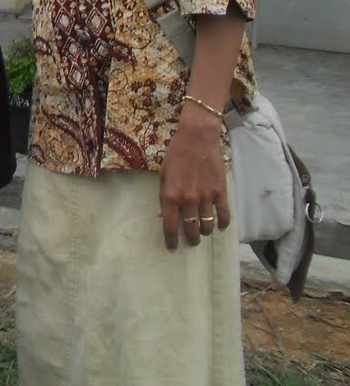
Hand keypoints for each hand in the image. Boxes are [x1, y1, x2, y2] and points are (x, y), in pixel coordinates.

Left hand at [158, 107, 229, 251]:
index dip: (171, 239)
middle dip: (190, 238)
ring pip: (207, 225)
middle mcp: (188, 199)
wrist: (198, 138)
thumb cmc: (176, 153)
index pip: (170, 225)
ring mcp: (206, 197)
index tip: (172, 247)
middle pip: (191, 228)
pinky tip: (221, 225)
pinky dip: (223, 223)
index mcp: (170, 194)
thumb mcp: (163, 173)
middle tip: (191, 240)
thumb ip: (162, 194)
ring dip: (205, 231)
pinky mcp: (221, 192)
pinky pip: (224, 215)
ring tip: (203, 231)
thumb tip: (161, 213)